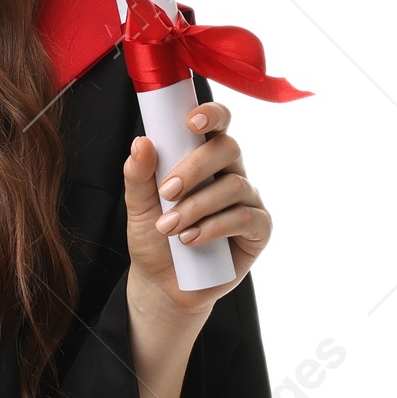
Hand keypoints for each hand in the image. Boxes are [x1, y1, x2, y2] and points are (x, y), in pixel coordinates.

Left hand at [122, 100, 271, 319]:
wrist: (163, 282)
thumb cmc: (154, 237)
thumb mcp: (137, 205)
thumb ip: (138, 174)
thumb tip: (142, 142)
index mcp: (203, 158)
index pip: (217, 125)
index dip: (211, 115)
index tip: (191, 123)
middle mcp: (230, 172)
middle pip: (227, 149)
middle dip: (194, 168)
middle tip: (165, 192)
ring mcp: (248, 200)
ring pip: (234, 186)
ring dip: (197, 206)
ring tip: (169, 227)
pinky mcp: (259, 229)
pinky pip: (245, 218)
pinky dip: (214, 227)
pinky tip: (190, 240)